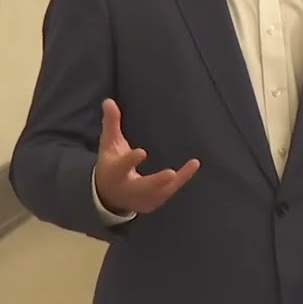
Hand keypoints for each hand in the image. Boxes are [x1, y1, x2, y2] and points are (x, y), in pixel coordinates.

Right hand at [94, 99, 199, 215]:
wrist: (108, 195)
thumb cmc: (111, 164)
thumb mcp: (108, 144)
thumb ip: (111, 123)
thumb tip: (109, 101)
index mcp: (114, 173)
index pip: (121, 167)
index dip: (130, 160)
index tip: (142, 152)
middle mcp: (127, 189)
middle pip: (142, 187)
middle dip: (156, 182)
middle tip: (170, 174)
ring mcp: (140, 199)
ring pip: (160, 191)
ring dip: (177, 180)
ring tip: (192, 164)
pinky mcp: (152, 203)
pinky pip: (169, 191)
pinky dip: (182, 180)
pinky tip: (194, 165)